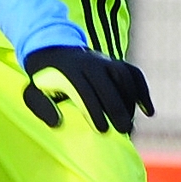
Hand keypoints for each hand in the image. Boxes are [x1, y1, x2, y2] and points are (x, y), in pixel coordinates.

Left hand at [21, 46, 153, 133]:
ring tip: (129, 124)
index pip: (84, 90)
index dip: (94, 110)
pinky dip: (143, 90)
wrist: (53, 51)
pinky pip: (134, 74)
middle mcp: (89, 63)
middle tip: (123, 131)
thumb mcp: (32, 93)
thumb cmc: (43, 81)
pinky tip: (148, 111)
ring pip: (123, 77)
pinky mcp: (116, 63)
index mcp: (68, 71)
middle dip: (116, 108)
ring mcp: (105, 61)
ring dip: (130, 101)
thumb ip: (40, 107)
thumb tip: (57, 122)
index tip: (101, 130)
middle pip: (107, 84)